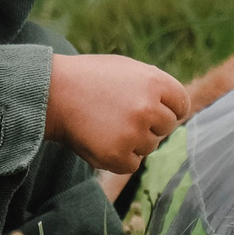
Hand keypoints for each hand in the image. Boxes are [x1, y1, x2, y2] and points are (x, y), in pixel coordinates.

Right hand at [46, 53, 189, 175]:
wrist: (52, 94)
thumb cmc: (90, 79)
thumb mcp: (128, 70)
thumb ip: (156, 87)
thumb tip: (179, 110)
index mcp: (155, 82)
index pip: (181, 104)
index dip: (168, 108)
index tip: (152, 109)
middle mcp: (148, 108)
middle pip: (167, 127)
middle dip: (150, 124)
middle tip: (121, 115)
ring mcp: (133, 134)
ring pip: (150, 146)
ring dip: (133, 140)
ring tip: (107, 124)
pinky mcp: (118, 156)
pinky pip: (132, 164)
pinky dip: (119, 157)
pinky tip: (101, 139)